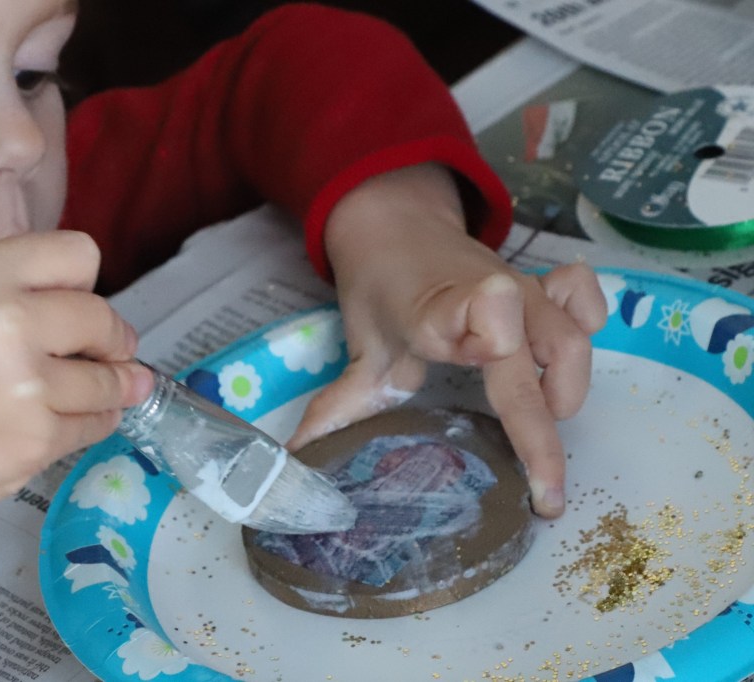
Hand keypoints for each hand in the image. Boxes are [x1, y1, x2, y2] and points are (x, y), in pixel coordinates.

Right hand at [0, 231, 152, 526]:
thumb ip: (21, 291)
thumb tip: (108, 324)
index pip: (81, 255)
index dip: (85, 284)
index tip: (81, 306)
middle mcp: (11, 323)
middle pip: (104, 321)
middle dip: (111, 340)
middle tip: (104, 354)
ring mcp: (26, 389)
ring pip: (109, 382)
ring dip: (109, 387)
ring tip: (86, 390)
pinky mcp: (34, 443)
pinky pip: (93, 427)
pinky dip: (86, 424)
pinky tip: (56, 420)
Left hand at [290, 164, 606, 517]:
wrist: (396, 226)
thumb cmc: (382, 289)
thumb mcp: (363, 345)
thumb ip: (343, 404)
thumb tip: (301, 458)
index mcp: (440, 312)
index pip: (480, 314)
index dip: (488, 339)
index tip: (490, 369)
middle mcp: (496, 297)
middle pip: (544, 354)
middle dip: (545, 435)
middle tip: (542, 495)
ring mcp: (527, 288)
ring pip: (573, 339)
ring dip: (566, 393)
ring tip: (540, 428)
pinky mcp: (545, 282)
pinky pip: (585, 297)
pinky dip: (588, 325)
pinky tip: (562, 358)